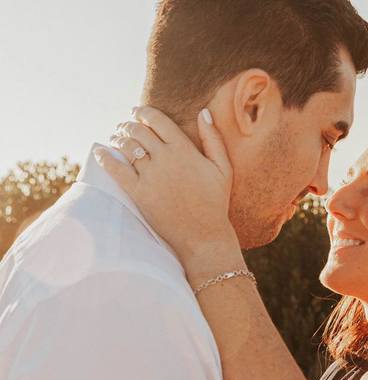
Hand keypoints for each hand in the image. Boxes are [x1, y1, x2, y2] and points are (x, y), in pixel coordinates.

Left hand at [94, 106, 238, 266]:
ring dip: (117, 137)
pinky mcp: (138, 192)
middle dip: (128, 124)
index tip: (137, 112)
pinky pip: (115, 168)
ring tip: (115, 138)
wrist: (204, 236)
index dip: (143, 112)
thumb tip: (203, 112)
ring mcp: (150, 175)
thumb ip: (213, 139)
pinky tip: (99, 152)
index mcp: (184, 149)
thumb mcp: (223, 169)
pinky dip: (105, 157)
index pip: (157, 120)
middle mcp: (165, 158)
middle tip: (124, 125)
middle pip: (138, 130)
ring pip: (126, 146)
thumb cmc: (215, 203)